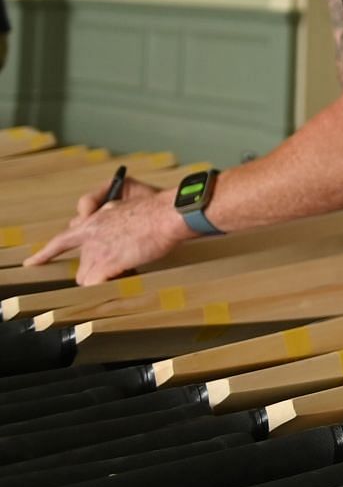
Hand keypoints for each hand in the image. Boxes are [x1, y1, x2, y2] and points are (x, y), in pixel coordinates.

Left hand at [22, 188, 187, 283]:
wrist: (167, 214)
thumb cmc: (154, 207)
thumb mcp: (125, 199)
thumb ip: (108, 210)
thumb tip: (101, 219)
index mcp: (93, 221)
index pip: (62, 239)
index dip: (45, 253)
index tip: (32, 263)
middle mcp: (89, 236)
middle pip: (82, 264)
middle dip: (98, 268)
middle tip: (120, 264)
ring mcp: (96, 250)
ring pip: (87, 277)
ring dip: (105, 278)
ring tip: (128, 269)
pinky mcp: (107, 263)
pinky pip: (96, 286)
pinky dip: (109, 287)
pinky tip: (124, 280)